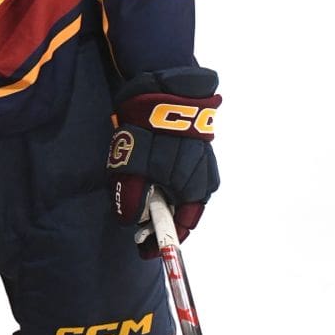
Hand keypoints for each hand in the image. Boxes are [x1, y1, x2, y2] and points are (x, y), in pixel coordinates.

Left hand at [109, 66, 219, 255]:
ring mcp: (204, 161)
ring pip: (185, 193)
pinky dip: (173, 183)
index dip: (163, 241)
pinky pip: (188, 175)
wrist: (163, 84)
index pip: (181, 226)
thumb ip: (132, 195)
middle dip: (161, 221)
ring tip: (145, 199)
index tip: (145, 250)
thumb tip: (129, 221)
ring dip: (167, 200)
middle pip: (182, 211)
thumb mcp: (131, 162)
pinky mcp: (201, 147)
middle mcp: (203, 177)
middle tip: (138, 224)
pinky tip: (157, 176)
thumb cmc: (146, 125)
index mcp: (191, 186)